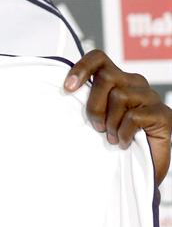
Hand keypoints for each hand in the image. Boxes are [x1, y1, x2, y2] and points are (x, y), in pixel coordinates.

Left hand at [64, 49, 171, 186]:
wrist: (142, 167)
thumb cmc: (114, 138)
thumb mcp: (96, 116)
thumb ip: (86, 100)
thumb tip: (64, 90)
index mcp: (117, 78)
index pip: (98, 58)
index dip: (81, 68)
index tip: (68, 88)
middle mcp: (135, 82)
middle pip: (106, 77)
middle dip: (95, 105)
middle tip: (96, 127)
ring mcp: (151, 97)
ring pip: (120, 96)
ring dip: (111, 122)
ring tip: (112, 138)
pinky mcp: (164, 115)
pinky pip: (135, 116)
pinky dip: (124, 133)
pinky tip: (123, 143)